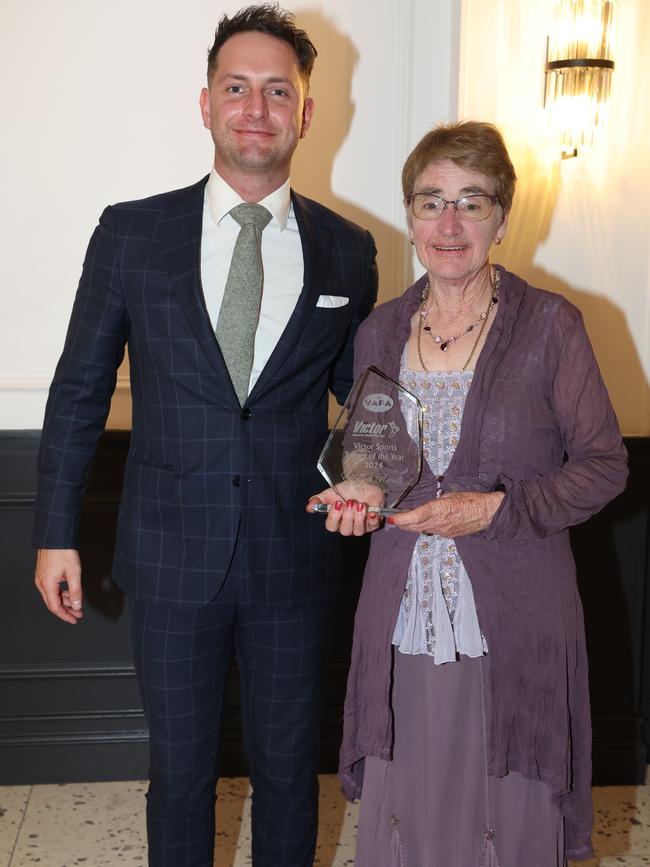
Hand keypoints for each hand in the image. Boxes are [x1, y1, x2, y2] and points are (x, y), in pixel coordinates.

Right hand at [35, 548, 82, 623]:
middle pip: (52, 604)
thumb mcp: (74, 573)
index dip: (65, 615)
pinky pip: (51, 589)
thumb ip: (75, 591)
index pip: (55, 608)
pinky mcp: (43, 573)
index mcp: (47, 585)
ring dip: (64, 601)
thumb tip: (76, 605)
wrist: (56, 536)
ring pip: (52, 596)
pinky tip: (69, 593)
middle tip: (77, 613)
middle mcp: (41, 583)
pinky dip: (60, 593)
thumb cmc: (63, 551)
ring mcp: (41, 578)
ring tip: (76, 604)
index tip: (75, 619)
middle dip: (66, 610)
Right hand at [306, 481, 383, 536]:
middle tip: (351, 502)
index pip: (331, 526)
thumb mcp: (332, 492)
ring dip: (359, 517)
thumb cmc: (348, 490)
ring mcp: (361, 526)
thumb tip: (309, 507)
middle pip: (345, 531)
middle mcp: (348, 526)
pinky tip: (372, 512)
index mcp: (336, 520)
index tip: (338, 503)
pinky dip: (372, 519)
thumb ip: (319, 499)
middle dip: (348, 517)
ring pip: (358, 531)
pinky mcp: (373, 523)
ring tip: (361, 504)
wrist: (364, 483)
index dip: (334, 517)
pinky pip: (373, 526)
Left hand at [388, 491, 503, 537]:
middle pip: (414, 526)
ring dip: (411, 526)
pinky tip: (420, 523)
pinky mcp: (447, 535)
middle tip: (393, 518)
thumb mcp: (450, 496)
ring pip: (421, 530)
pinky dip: (423, 528)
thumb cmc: (471, 500)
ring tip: (402, 521)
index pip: (416, 516)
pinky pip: (431, 531)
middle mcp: (439, 523)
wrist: (487, 513)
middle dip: (402, 523)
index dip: (403, 518)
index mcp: (440, 510)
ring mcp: (443, 531)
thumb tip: (426, 507)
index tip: (392, 517)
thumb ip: (435, 503)